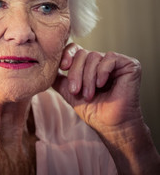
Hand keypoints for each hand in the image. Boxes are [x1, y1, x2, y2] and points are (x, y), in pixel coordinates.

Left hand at [53, 43, 159, 174]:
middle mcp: (101, 60)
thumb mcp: (68, 91)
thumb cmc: (92, 110)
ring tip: (89, 94)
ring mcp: (115, 62)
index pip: (74, 49)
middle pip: (82, 53)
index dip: (66, 55)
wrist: (110, 125)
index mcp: (87, 64)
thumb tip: (44, 67)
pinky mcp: (129, 65)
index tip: (62, 68)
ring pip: (94, 57)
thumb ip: (58, 78)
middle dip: (76, 73)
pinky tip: (101, 84)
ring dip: (88, 78)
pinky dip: (102, 72)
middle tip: (76, 91)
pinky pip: (110, 58)